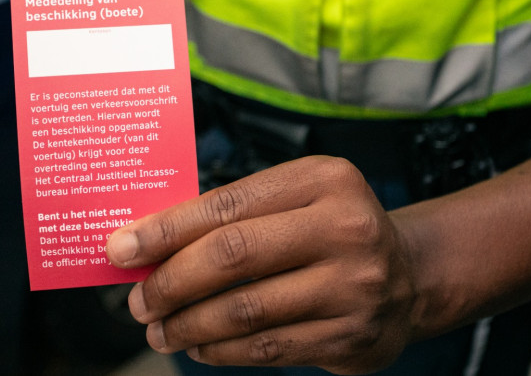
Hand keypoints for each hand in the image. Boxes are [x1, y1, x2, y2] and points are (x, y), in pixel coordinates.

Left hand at [106, 156, 418, 373]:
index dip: (165, 230)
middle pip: (233, 256)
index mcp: (324, 179)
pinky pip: (268, 349)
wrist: (410, 276)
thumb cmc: (330, 230)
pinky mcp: (354, 335)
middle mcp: (346, 227)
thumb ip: (233, 215)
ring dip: (189, 325)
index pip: (227, 204)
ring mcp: (355, 285)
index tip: (121, 249)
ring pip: (246, 310)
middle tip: (138, 300)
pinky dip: (221, 351)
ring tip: (160, 330)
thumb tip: (147, 245)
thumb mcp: (295, 199)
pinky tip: (199, 346)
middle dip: (171, 282)